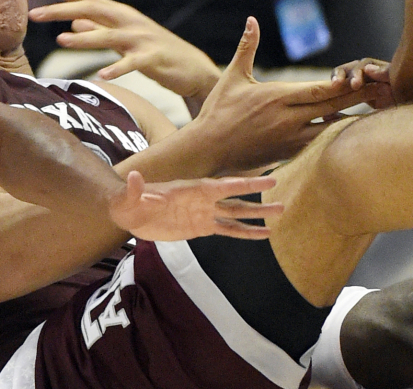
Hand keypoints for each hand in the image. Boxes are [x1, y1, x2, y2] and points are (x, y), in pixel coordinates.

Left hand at [29, 0, 221, 103]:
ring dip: (84, 38)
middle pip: (92, 9)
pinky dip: (117, 69)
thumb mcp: (123, 37)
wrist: (192, 68)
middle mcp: (129, 21)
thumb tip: (73, 20)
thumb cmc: (154, 51)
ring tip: (62, 40)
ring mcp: (142, 39)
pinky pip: (132, 63)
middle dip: (61, 10)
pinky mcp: (153, 59)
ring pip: (109, 35)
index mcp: (120, 14)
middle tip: (35, 14)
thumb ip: (99, 27)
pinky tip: (101, 75)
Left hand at [108, 170, 281, 240]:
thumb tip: (133, 176)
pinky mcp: (200, 228)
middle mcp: (202, 200)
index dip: (246, 184)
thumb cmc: (129, 202)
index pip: (224, 186)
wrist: (129, 213)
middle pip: (236, 199)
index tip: (269, 180)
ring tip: (280, 214)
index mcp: (191, 190)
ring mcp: (203, 213)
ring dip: (257, 216)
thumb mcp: (130, 196)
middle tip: (283, 200)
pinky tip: (262, 235)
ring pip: (235, 215)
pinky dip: (245, 233)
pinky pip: (227, 230)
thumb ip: (135, 188)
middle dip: (258, 199)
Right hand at [193, 18, 385, 170]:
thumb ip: (247, 48)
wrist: (207, 148)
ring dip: (347, 120)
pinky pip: (317, 145)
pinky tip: (342, 133)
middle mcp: (287, 119)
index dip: (343, 84)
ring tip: (365, 112)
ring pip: (330, 130)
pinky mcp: (287, 154)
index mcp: (276, 97)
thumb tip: (252, 20)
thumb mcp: (232, 77)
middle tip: (377, 90)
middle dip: (355, 98)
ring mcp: (289, 139)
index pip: (320, 90)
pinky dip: (331, 138)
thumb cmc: (218, 111)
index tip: (358, 77)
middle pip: (332, 108)